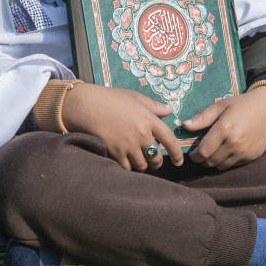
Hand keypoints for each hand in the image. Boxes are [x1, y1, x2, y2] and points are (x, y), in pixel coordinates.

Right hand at [62, 83, 183, 171]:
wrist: (87, 105)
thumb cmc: (111, 98)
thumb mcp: (135, 98)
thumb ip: (153, 106)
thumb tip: (169, 111)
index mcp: (149, 119)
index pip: (169, 140)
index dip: (176, 153)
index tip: (179, 161)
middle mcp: (141, 134)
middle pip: (156, 158)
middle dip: (156, 162)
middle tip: (153, 161)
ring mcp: (128, 145)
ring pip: (142, 166)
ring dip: (142, 165)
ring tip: (138, 161)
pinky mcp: (115, 153)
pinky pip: (127, 168)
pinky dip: (128, 167)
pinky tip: (125, 162)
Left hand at [184, 86, 265, 169]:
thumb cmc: (243, 104)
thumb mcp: (221, 105)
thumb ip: (202, 117)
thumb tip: (184, 126)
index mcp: (225, 129)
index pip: (203, 152)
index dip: (194, 156)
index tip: (192, 153)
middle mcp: (234, 143)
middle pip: (210, 162)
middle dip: (202, 160)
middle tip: (200, 153)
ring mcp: (244, 152)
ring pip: (221, 166)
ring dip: (213, 162)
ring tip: (212, 152)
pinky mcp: (252, 157)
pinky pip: (233, 165)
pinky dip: (226, 162)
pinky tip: (226, 151)